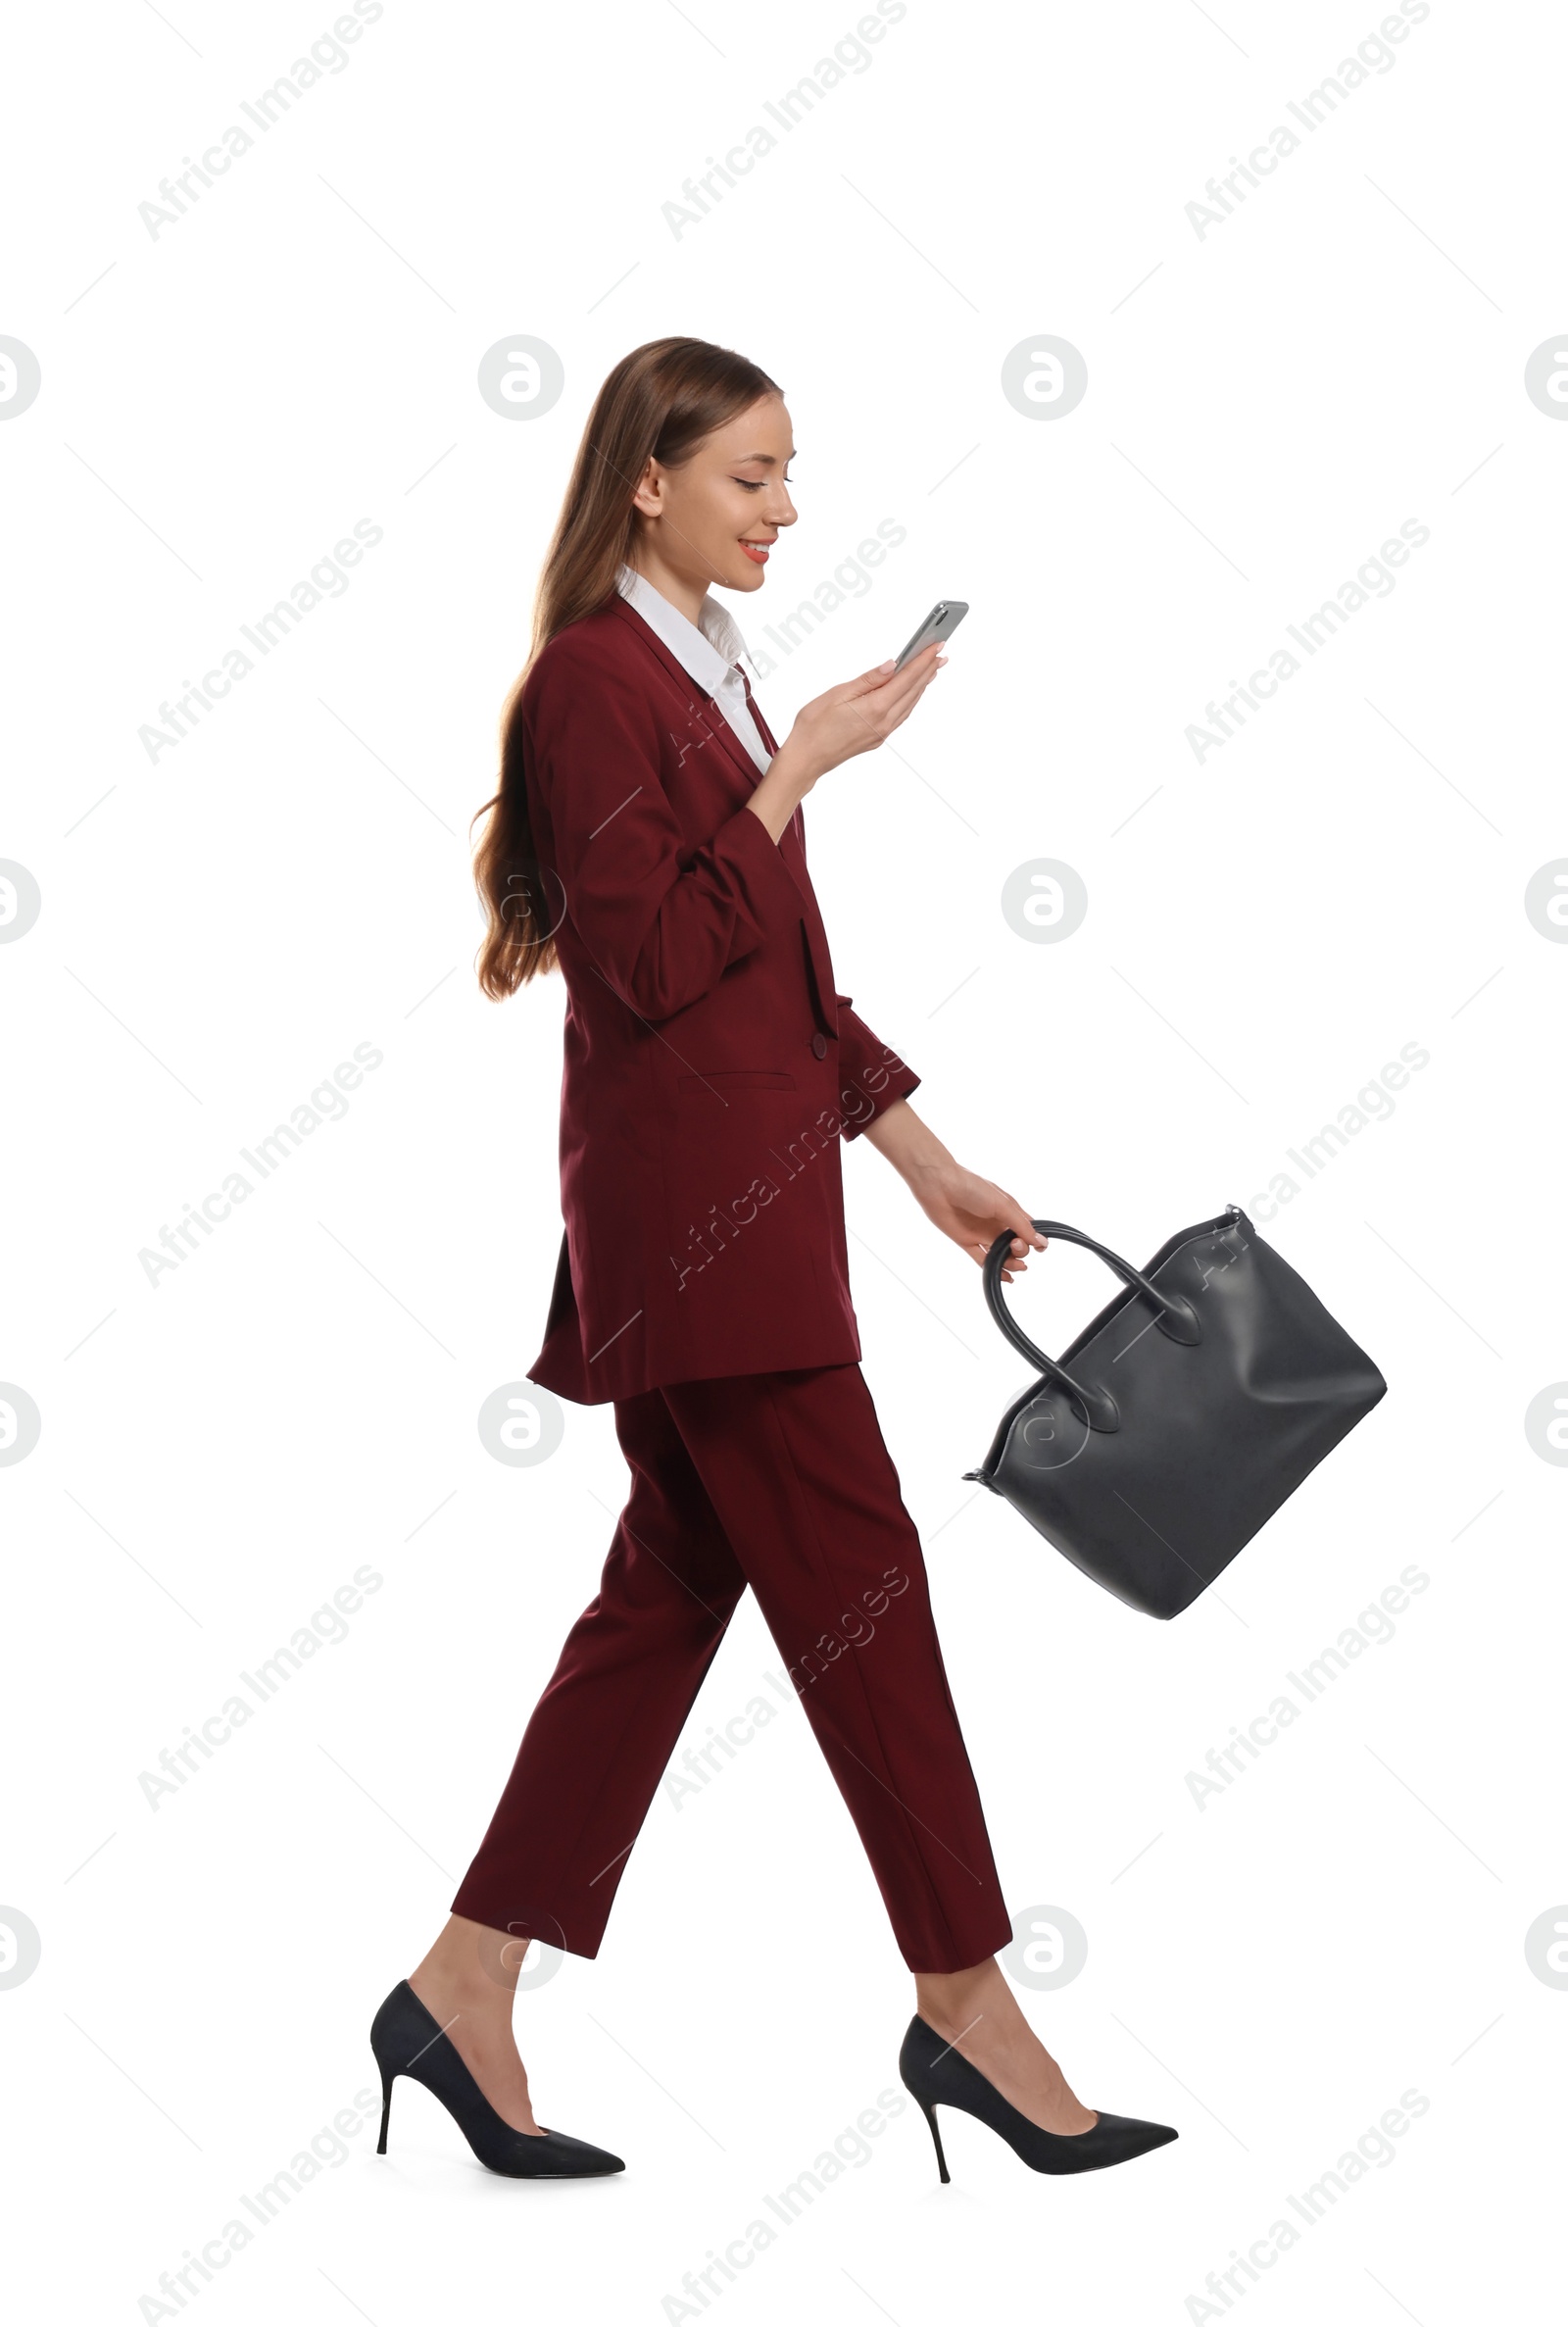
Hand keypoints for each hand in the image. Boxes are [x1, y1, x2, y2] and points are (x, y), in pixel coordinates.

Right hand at [782, 643, 944, 783]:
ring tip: (932, 669)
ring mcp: (882, 732)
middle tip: (941, 653)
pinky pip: (902, 715)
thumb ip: (868, 680)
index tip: (936, 646)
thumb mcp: (838, 694)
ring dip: (922, 685)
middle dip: (928, 670)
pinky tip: (912, 691)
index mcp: (875, 708)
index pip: (907, 678)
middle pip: (913, 691)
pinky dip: (911, 699)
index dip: (923, 660)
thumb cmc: (814, 727)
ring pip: (910, 704)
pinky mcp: (878, 738)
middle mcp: (884, 722)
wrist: (806, 758)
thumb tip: (891, 665)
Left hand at [902, 1158, 1046, 1282]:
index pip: (1028, 1230)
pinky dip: (994, 1269)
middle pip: (1016, 1245)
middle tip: (1015, 1245)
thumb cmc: (971, 1187)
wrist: (939, 1185)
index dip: (1035, 1240)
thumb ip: (1021, 1225)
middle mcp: (997, 1223)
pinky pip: (983, 1260)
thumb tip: (1041, 1242)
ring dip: (1011, 1264)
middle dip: (1021, 1251)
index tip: (1038, 1248)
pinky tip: (1005, 1277)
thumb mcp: (1002, 1205)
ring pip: (1001, 1255)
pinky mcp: (967, 1242)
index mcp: (1009, 1211)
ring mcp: (982, 1234)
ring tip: (1016, 1267)